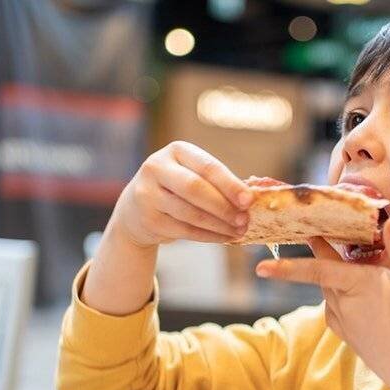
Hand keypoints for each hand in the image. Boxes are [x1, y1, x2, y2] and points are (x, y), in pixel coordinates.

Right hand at [111, 141, 251, 248]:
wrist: (136, 210)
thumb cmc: (177, 189)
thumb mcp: (191, 175)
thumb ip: (217, 182)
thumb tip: (252, 197)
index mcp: (176, 151)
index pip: (206, 166)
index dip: (229, 184)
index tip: (249, 200)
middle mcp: (157, 168)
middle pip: (195, 188)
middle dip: (224, 206)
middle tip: (245, 219)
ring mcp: (148, 194)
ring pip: (190, 212)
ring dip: (219, 225)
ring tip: (238, 231)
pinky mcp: (149, 219)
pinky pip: (185, 230)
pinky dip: (208, 236)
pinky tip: (224, 238)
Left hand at [255, 215, 389, 389]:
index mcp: (360, 284)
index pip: (316, 269)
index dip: (288, 266)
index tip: (261, 267)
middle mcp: (347, 307)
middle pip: (323, 278)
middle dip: (320, 259)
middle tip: (319, 237)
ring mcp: (350, 329)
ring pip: (330, 299)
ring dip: (331, 282)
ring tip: (345, 267)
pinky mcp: (357, 345)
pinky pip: (337, 318)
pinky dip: (339, 304)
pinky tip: (353, 300)